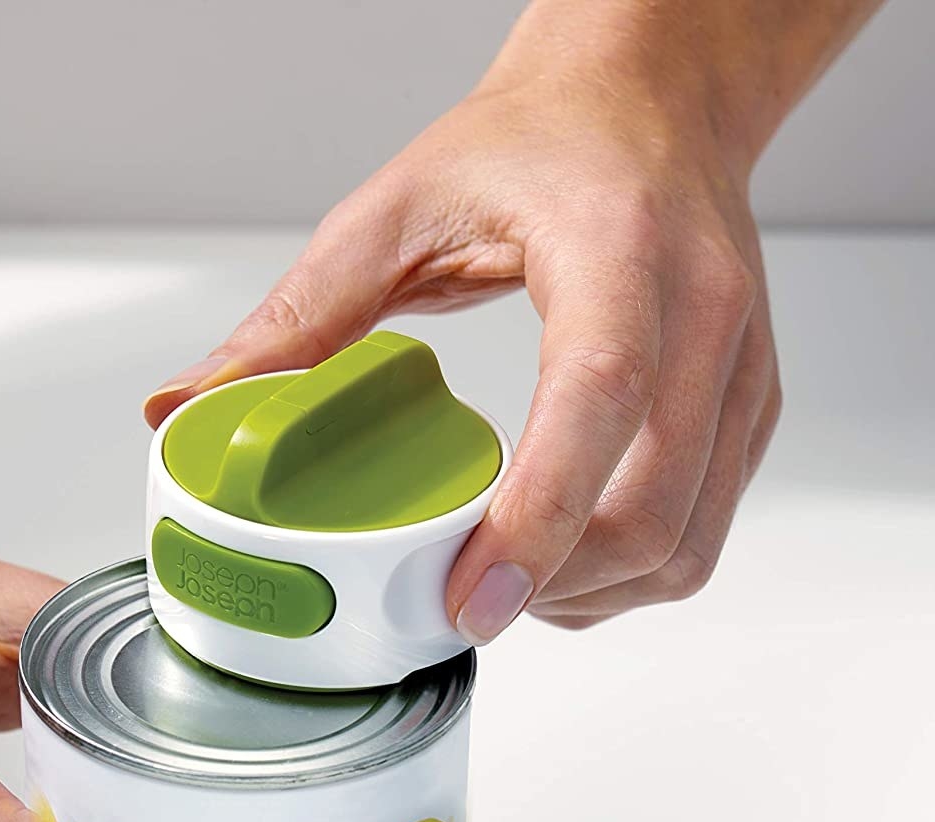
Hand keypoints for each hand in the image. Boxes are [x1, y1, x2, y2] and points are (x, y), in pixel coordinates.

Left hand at [144, 39, 780, 640]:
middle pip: (656, 504)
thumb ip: (296, 317)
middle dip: (557, 586)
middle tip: (463, 606)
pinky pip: (710, 521)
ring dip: (598, 593)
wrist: (648, 102)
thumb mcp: (395, 209)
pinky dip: (635, 567)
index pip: (599, 397)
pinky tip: (566, 559)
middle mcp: (703, 309)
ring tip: (511, 589)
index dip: (539, 517)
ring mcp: (739, 361)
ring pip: (691, 537)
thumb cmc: (538, 142)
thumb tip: (184, 408)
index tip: (469, 600)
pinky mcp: (750, 398)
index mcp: (616, 249)